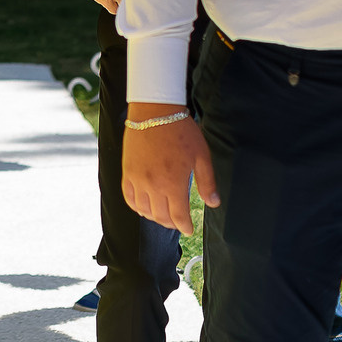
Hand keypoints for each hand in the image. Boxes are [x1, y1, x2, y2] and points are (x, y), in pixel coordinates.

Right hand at [123, 114, 217, 233]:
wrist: (155, 111)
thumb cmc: (181, 131)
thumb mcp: (201, 156)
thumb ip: (207, 182)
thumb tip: (214, 203)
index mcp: (174, 183)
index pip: (178, 216)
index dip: (185, 226)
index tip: (189, 229)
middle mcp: (153, 186)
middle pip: (160, 217)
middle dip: (171, 224)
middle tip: (178, 222)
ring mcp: (138, 180)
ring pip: (144, 211)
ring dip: (154, 217)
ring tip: (163, 215)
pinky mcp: (127, 172)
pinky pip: (129, 198)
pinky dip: (137, 207)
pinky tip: (144, 206)